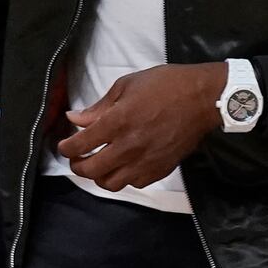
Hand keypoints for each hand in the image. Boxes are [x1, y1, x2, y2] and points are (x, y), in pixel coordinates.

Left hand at [56, 63, 226, 191]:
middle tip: (77, 157)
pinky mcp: (160, 169)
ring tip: (99, 164)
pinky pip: (133, 184)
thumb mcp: (129, 84)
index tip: (64, 143)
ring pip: (110, 183)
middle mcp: (128, 146)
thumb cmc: (167, 84)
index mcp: (118, 121)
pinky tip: (125, 165)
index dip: (66, 146)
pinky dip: (123, 177)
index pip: (80, 144)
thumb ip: (101, 105)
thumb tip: (76, 118)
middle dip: (77, 165)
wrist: (203, 98)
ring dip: (98, 175)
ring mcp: (144, 161)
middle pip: (90, 170)